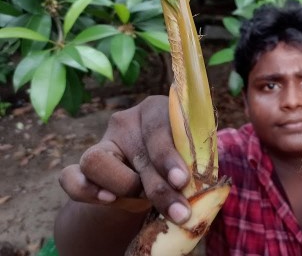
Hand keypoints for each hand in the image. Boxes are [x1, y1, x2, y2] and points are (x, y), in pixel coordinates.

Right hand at [58, 96, 192, 223]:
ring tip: (142, 202)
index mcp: (157, 110)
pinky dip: (84, 189)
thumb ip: (196, 161)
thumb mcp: (191, 155)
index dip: (170, 156)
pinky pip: (71, 176)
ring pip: (96, 160)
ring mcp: (102, 142)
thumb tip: (209, 186)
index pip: (160, 129)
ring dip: (123, 187)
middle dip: (160, 187)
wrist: (151, 175)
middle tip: (179, 212)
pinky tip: (106, 200)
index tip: (183, 180)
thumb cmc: (179, 160)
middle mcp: (127, 121)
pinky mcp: (83, 165)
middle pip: (138, 153)